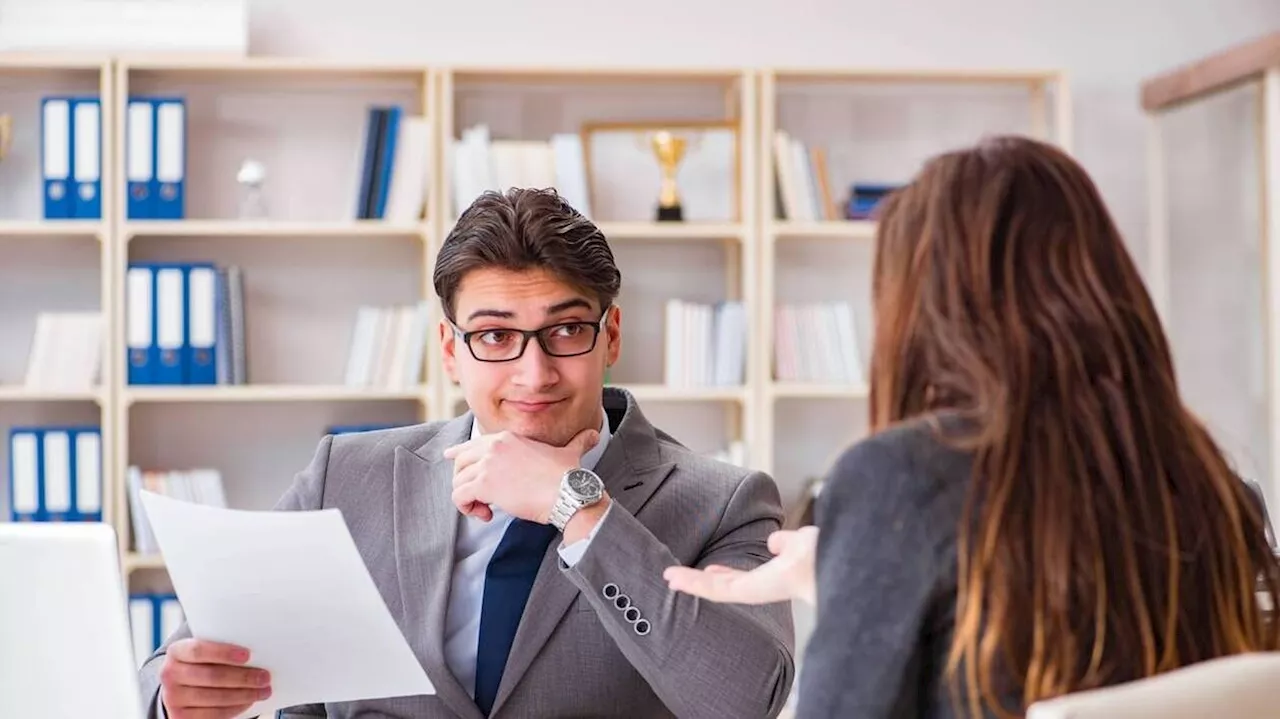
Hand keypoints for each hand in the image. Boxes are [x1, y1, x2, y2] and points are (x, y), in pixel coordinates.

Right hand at [158, 638, 271, 718]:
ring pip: (215, 697)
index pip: (199, 650)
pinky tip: (248, 701)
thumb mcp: (207, 648)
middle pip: (212, 676)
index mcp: (176, 651)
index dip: (223, 653)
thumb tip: (259, 649)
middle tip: (265, 676)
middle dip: (243, 677)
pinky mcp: (181, 716)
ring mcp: (173, 698)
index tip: (248, 655)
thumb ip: (223, 645)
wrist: (181, 684)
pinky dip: (235, 708)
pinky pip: (213, 714)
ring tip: (263, 690)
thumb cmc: (203, 662)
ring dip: (245, 694)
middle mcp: (170, 674)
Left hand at [444, 428, 599, 523]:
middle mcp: (494, 446)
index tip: (450, 457)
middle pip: (461, 462)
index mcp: (508, 438)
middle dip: (464, 481)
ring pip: (457, 481)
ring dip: (467, 499)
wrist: (569, 492)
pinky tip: (485, 515)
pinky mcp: (484, 484)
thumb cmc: (570, 477)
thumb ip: (579, 443)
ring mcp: (488, 464)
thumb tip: (594, 434)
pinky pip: (458, 496)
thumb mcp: (571, 453)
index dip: (459, 452)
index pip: (473, 442)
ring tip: (485, 510)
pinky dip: (466, 509)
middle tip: (479, 499)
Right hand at [663, 526, 817, 605]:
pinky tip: (674, 578)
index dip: (726, 573)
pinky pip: (718, 590)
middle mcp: (767, 589)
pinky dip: (694, 583)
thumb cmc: (828, 553)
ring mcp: (758, 592)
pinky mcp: (751, 591)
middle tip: (677, 578)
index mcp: (780, 577)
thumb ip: (787, 543)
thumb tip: (773, 542)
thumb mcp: (802, 542)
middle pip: (728, 587)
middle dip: (704, 582)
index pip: (746, 579)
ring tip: (669, 579)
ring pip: (719, 591)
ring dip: (692, 583)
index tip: (710, 568)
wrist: (838, 560)